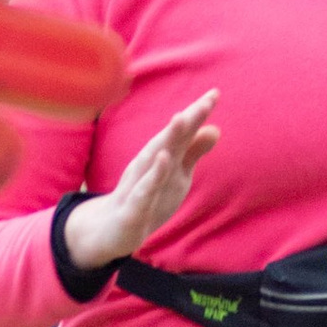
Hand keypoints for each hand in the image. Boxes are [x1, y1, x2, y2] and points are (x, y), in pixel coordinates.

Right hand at [62, 92, 220, 271]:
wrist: (111, 232)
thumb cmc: (147, 198)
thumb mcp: (176, 176)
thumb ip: (193, 152)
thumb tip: (215, 129)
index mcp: (161, 156)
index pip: (180, 132)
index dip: (197, 114)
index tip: (215, 93)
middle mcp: (148, 164)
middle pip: (169, 139)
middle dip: (187, 120)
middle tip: (206, 102)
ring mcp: (138, 184)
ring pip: (153, 158)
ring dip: (167, 138)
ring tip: (182, 118)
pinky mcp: (132, 209)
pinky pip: (144, 190)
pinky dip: (154, 174)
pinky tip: (165, 159)